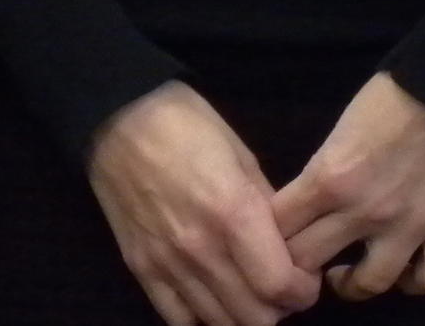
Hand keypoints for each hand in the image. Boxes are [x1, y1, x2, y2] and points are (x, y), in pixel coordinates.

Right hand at [87, 82, 319, 325]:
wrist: (119, 119)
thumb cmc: (188, 125)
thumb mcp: (242, 154)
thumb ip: (267, 206)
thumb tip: (287, 244)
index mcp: (233, 212)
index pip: (279, 284)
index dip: (302, 291)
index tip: (305, 279)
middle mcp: (201, 248)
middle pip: (254, 317)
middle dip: (280, 308)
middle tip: (281, 287)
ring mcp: (167, 264)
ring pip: (219, 324)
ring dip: (244, 317)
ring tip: (249, 293)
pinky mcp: (141, 270)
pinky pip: (178, 321)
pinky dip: (204, 319)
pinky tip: (214, 301)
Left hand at [273, 72, 424, 302]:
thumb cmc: (400, 90)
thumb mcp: (345, 123)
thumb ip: (327, 167)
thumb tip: (313, 198)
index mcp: (331, 176)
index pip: (277, 225)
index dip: (269, 233)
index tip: (273, 235)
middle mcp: (365, 211)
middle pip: (308, 260)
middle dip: (295, 263)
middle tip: (300, 260)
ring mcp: (411, 226)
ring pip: (369, 283)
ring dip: (350, 285)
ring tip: (346, 275)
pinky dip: (414, 282)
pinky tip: (405, 272)